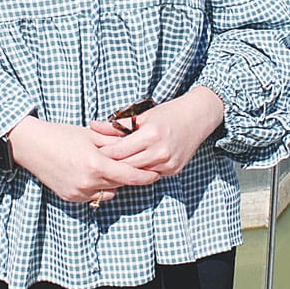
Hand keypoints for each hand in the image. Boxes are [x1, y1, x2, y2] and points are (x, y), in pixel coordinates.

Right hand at [8, 117, 159, 203]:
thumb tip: (136, 146)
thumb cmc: (61, 135)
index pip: (129, 176)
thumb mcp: (91, 135)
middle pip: (120, 184)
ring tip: (110, 168)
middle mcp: (88, 182)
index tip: (156, 174)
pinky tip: (94, 174)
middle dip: (129, 176)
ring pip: (108, 192)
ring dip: (113, 182)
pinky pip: (94, 196)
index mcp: (95, 165)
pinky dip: (98, 187)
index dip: (145, 176)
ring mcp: (78, 193)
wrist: (32, 146)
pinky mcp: (71, 198)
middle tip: (138, 167)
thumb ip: (114, 143)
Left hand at [90, 88, 224, 177]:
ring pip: (138, 173)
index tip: (93, 152)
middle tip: (98, 163)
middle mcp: (160, 151)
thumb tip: (92, 125)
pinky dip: (141, 171)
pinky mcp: (174, 170)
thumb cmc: (167, 114)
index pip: (119, 151)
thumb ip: (116, 125)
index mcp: (151, 134)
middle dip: (112, 164)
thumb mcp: (141, 116)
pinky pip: (151, 175)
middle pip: (127, 165)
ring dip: (125, 170)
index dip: (104, 153)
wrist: (197, 118)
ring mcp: (168, 163)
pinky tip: (132, 168)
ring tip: (112, 166)